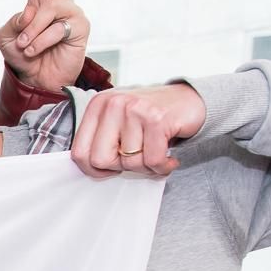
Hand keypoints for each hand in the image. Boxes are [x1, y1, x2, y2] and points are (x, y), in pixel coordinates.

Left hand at [0, 0, 89, 91]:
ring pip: (47, 9)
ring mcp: (70, 12)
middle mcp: (56, 0)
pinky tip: (34, 51)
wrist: (37, 81)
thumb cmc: (23, 56)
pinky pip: (56, 29)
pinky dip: (40, 41)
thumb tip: (32, 12)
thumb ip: (13, 20)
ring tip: (25, 45)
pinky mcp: (80, 27)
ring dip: (31, 30)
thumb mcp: (6, 37)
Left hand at [69, 83, 204, 178]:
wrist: (190, 100)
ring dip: (146, 166)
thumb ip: (100, 140)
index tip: (111, 168)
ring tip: (156, 152)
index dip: (94, 169)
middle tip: (137, 158)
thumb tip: (89, 169)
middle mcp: (113, 104)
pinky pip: (152, 161)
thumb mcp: (118, 122)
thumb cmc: (151, 117)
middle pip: (100, 160)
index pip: (79, 152)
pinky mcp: (157, 119)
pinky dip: (162, 167)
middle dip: (120, 168)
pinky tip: (169, 158)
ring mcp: (135, 110)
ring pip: (129, 162)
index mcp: (98, 106)